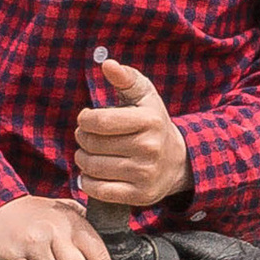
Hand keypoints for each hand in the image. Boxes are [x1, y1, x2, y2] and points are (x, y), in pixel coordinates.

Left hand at [76, 53, 189, 211]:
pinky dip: (88, 182)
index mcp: (149, 121)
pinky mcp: (139, 195)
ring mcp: (145, 173)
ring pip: (93, 168)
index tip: (86, 120)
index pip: (99, 122)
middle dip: (82, 139)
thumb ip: (125, 79)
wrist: (177, 162)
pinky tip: (92, 173)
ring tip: (88, 154)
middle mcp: (149, 148)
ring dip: (83, 160)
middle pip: (93, 145)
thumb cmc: (152, 123)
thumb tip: (107, 64)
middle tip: (87, 138)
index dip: (84, 120)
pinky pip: (99, 190)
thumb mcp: (144, 96)